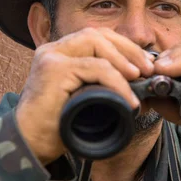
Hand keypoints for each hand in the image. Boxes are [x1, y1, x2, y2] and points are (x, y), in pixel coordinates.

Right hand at [15, 28, 154, 163]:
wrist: (31, 147)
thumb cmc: (60, 126)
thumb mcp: (88, 97)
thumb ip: (104, 81)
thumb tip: (139, 76)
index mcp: (61, 53)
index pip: (97, 36)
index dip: (124, 46)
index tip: (145, 63)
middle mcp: (53, 50)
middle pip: (97, 33)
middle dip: (127, 48)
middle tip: (148, 68)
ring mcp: (51, 57)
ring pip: (96, 44)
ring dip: (123, 60)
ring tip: (139, 78)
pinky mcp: (53, 70)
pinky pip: (94, 67)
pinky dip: (116, 81)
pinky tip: (127, 97)